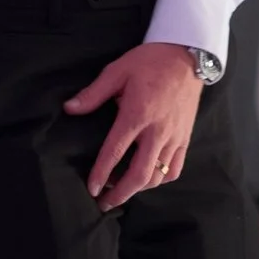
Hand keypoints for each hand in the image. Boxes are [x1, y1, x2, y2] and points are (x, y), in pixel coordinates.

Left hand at [65, 42, 202, 210]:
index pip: (115, 152)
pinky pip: (175, 169)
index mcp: (137, 114)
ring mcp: (174, 137)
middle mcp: (157, 131)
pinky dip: (161, 179)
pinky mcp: (185, 138)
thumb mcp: (118, 71)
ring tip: (122, 190)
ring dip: (138, 189)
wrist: (188, 55)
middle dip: (120, 194)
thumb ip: (93, 93)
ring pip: (157, 176)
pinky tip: (148, 177)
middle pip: (139, 175)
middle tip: (104, 203)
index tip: (91, 188)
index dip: (101, 173)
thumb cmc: (150, 61)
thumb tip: (70, 108)